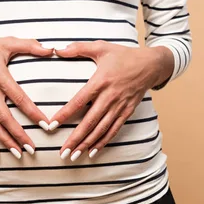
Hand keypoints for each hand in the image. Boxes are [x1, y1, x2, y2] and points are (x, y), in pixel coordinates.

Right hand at [0, 37, 54, 158]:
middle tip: (32, 148)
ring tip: (18, 154)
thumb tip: (51, 49)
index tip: (45, 124)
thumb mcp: (6, 42)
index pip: (18, 97)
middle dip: (18, 134)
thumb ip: (29, 45)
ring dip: (4, 140)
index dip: (31, 112)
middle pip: (3, 116)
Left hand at [48, 40, 173, 160]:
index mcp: (101, 81)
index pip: (79, 101)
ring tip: (74, 156)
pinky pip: (114, 130)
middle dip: (75, 139)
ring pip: (101, 129)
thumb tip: (57, 49)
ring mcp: (120, 106)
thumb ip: (78, 48)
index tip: (52, 125)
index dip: (65, 114)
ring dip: (87, 144)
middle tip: (62, 152)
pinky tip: (93, 152)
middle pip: (90, 122)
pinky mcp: (127, 112)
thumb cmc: (124, 55)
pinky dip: (103, 142)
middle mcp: (110, 97)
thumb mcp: (101, 47)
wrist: (151, 64)